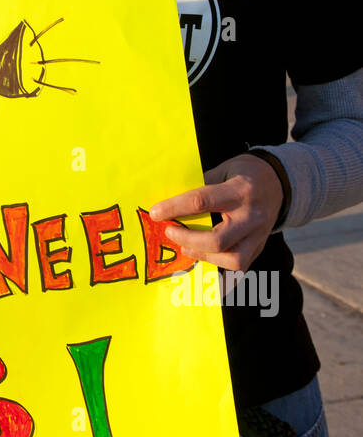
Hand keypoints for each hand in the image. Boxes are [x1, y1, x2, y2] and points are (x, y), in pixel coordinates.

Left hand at [148, 154, 284, 273]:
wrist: (281, 183)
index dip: (175, 208)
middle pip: (217, 240)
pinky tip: (203, 256)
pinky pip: (240, 267)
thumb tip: (171, 201)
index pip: (202, 202)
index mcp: (240, 191)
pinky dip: (218, 265)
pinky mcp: (260, 247)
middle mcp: (252, 216)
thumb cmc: (245, 173)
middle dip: (187, 239)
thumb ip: (201, 185)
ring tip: (186, 248)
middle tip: (169, 232)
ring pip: (233, 260)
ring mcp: (259, 235)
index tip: (155, 213)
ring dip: (204, 257)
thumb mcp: (224, 169)